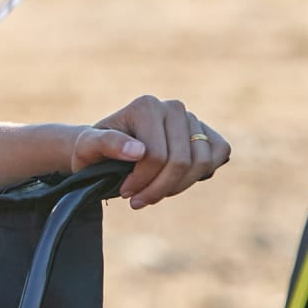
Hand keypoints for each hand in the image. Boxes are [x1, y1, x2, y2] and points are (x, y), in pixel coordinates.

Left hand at [71, 96, 229, 208]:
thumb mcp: (88, 148)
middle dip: (159, 189)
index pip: (156, 155)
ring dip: (178, 187)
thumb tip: (138, 151)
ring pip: (201, 163)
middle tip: (137, 201)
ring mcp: (192, 118)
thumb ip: (107, 144)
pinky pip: (220, 153)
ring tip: (153, 194)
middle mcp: (173, 107)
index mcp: (146, 106)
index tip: (124, 193)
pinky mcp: (207, 130)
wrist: (104, 148)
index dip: (142, 181)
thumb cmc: (95, 149)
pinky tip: (176, 181)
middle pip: (180, 162)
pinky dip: (202, 173)